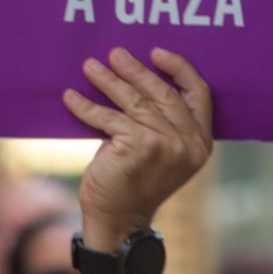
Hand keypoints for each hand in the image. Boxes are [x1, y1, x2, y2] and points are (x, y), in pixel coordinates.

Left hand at [63, 48, 214, 249]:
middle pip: (162, 92)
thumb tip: (139, 78)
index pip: (199, 93)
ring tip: (90, 66)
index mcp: (201, 141)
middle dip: (136, 70)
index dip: (179, 68)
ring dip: (108, 80)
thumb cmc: (137, 183)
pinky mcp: (139, 146)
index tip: (156, 52)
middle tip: (115, 54)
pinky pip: (108, 117)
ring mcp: (166, 144)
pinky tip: (70, 97)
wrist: (121, 221)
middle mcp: (189, 142)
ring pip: (134, 101)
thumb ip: (165, 122)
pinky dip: (85, 106)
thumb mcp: (164, 153)